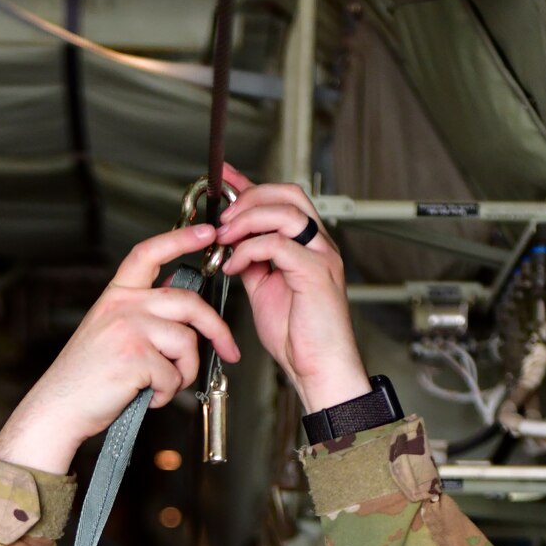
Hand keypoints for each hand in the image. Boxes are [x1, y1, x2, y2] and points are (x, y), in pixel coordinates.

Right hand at [0, 224, 240, 473]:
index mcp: (116, 295)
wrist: (59, 407)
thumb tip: (181, 308)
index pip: (149, 253)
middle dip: (217, 329)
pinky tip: (148, 397)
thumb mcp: (109, 331)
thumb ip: (141, 313)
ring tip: (163, 385)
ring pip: (186, 343)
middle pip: (188, 302)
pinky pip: (174, 375)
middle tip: (228, 348)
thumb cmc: (85, 378)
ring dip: (184, 372)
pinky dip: (167, 394)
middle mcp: (122, 306)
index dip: (181, 238)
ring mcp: (128, 329)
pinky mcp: (135, 358)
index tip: (207, 233)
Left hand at [217, 163, 370, 410]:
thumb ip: (253, 263)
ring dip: (247, 220)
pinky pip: (279, 244)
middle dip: (250, 198)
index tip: (224, 178)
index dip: (250, 184)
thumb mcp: (264, 291)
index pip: (282, 199)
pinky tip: (235, 266)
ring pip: (284, 212)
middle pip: (288, 194)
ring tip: (225, 240)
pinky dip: (250, 249)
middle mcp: (319, 245)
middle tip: (223, 220)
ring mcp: (322, 256)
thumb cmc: (299, 337)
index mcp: (308, 246)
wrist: (318, 368)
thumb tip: (232, 245)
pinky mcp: (316, 272)